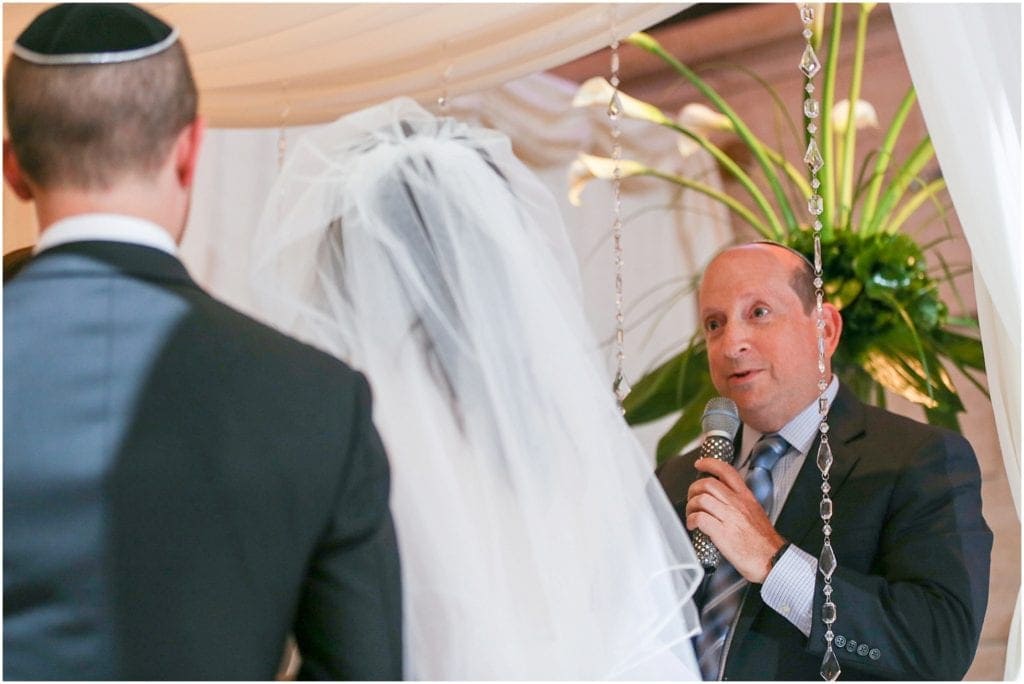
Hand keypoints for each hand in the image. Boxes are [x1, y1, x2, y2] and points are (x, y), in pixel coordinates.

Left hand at [686, 458, 786, 582]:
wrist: (773, 561)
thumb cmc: (764, 543)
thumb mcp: (756, 513)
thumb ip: (740, 504)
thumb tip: (723, 500)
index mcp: (746, 498)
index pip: (727, 471)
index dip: (710, 464)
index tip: (700, 463)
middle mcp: (737, 504)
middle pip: (708, 483)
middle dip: (694, 488)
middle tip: (691, 498)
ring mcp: (729, 517)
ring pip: (701, 499)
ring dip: (690, 506)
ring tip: (691, 514)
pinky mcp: (722, 533)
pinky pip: (700, 518)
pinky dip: (691, 520)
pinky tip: (693, 526)